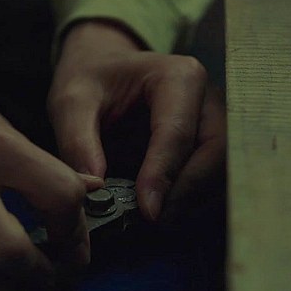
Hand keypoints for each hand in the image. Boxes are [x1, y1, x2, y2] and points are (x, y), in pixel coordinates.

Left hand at [48, 20, 225, 221]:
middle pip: (215, 154)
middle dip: (186, 193)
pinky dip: (189, 200)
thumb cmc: (91, 79)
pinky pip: (211, 180)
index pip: (178, 133)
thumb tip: (95, 187)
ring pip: (219, 172)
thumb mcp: (71, 101)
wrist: (103, 69)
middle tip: (152, 221)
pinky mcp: (209, 145)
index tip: (146, 210)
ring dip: (190, 201)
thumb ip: (78, 141)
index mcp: (178, 77)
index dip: (164, 175)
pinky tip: (160, 212)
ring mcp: (213, 123)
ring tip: (151, 219)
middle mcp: (207, 99)